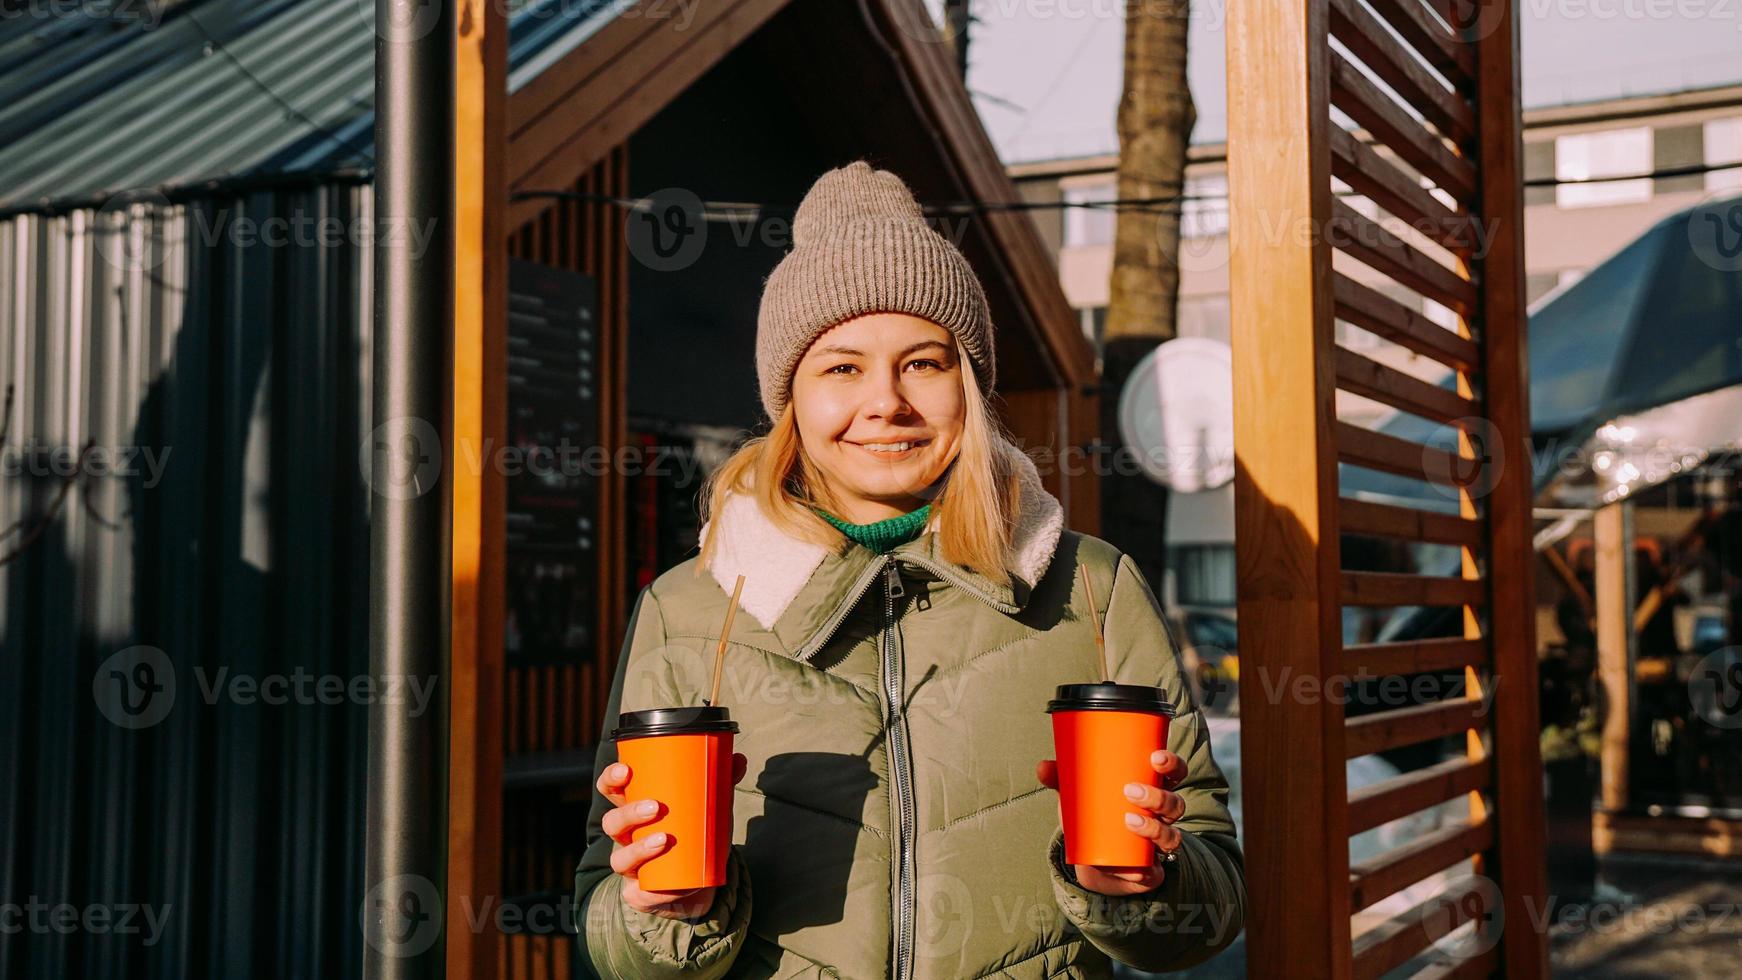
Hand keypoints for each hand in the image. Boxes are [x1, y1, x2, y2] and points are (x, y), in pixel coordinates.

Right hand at [595, 754, 749, 919]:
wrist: (697, 883)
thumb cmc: (694, 835)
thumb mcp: (707, 808)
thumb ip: (720, 783)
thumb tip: (737, 759)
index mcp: (635, 810)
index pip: (611, 790)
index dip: (611, 780)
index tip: (626, 771)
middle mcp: (626, 838)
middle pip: (611, 822)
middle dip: (629, 813)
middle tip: (655, 807)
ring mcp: (630, 867)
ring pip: (619, 859)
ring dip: (639, 849)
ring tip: (663, 840)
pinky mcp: (639, 894)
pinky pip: (639, 894)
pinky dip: (655, 890)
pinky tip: (673, 886)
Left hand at [1036, 749, 1186, 896]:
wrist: (1093, 863)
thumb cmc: (1094, 817)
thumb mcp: (1078, 797)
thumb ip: (1061, 781)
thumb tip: (1043, 767)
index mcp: (1150, 790)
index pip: (1173, 773)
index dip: (1172, 764)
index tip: (1156, 757)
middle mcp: (1161, 817)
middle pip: (1176, 803)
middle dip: (1159, 796)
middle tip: (1131, 791)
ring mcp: (1158, 846)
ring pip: (1172, 836)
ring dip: (1154, 828)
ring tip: (1129, 821)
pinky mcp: (1150, 873)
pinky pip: (1154, 872)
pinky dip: (1144, 870)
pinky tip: (1134, 868)